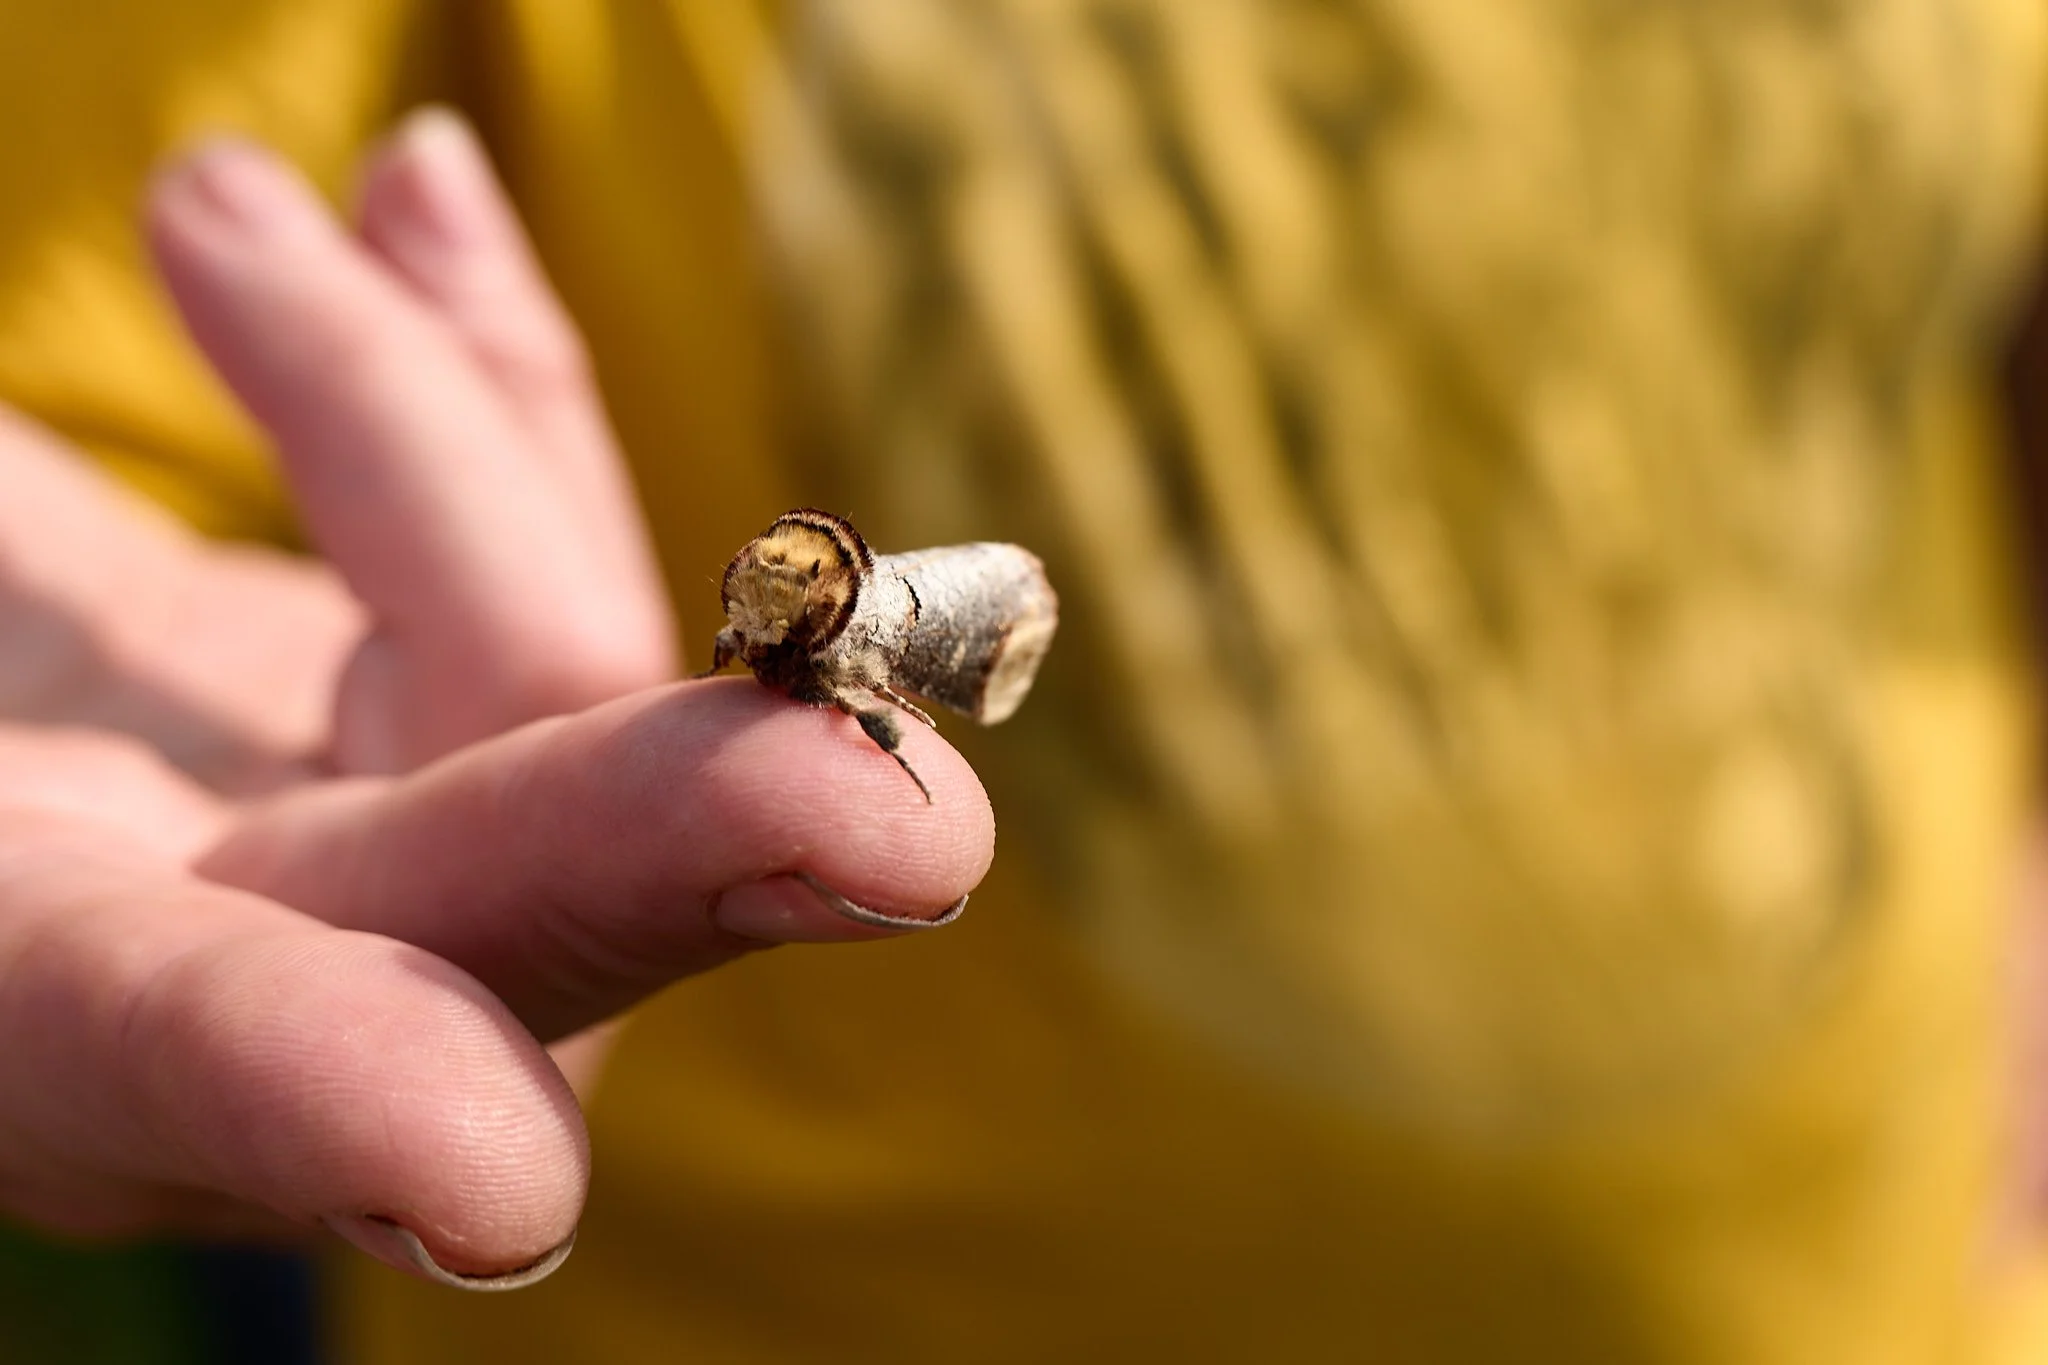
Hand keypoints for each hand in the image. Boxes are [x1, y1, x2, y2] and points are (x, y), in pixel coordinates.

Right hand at [0, 112, 991, 1285]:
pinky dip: (479, 383)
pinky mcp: (424, 700)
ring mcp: (355, 825)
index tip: (495, 1183)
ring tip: (220, 216)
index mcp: (35, 1016)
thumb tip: (235, 235)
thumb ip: (37, 575)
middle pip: (498, 893)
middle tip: (891, 823)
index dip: (313, 1095)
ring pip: (535, 649)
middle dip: (676, 837)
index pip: (181, 1055)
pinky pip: (517, 545)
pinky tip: (425, 207)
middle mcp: (243, 956)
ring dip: (430, 411)